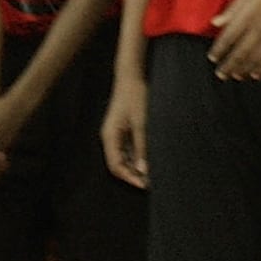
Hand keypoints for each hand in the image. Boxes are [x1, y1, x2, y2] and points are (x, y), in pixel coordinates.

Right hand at [101, 74, 148, 188]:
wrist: (131, 76)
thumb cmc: (136, 96)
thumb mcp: (142, 123)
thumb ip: (142, 146)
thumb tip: (144, 169)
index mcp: (110, 137)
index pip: (116, 166)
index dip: (129, 177)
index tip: (144, 185)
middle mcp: (109, 137)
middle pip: (118, 164)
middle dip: (132, 174)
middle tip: (150, 182)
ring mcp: (115, 133)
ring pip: (122, 157)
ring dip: (135, 166)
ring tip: (151, 173)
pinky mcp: (122, 129)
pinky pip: (127, 148)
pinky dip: (136, 156)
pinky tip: (148, 159)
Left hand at [208, 0, 260, 80]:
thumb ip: (233, 8)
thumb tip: (215, 22)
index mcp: (248, 15)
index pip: (228, 38)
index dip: (218, 50)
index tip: (212, 58)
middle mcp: (259, 28)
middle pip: (239, 53)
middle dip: (228, 66)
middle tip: (221, 74)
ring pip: (255, 60)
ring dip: (243, 70)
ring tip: (236, 76)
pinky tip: (256, 74)